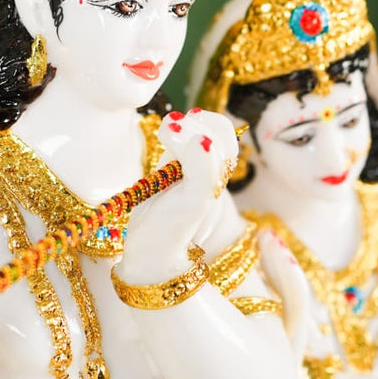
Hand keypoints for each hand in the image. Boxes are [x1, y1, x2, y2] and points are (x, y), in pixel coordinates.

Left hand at [119, 108, 238, 282]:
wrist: (152, 259)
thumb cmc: (157, 221)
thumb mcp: (165, 178)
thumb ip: (176, 154)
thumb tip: (176, 121)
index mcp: (209, 173)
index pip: (224, 134)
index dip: (207, 119)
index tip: (180, 119)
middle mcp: (213, 181)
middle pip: (225, 135)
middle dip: (201, 121)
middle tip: (172, 127)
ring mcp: (207, 191)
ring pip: (215, 146)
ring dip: (190, 130)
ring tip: (167, 132)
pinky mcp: (195, 203)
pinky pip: (204, 169)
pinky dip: (192, 147)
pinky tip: (170, 135)